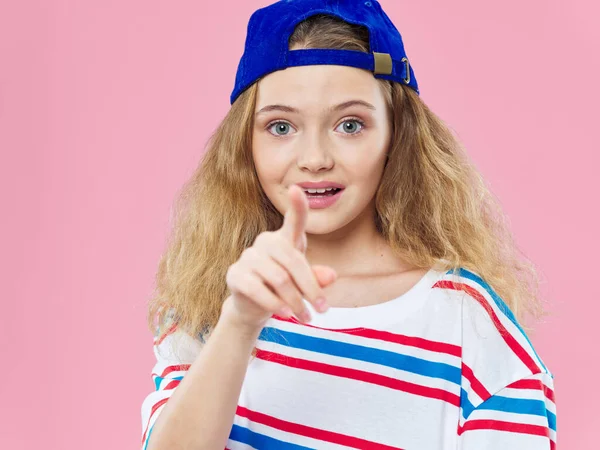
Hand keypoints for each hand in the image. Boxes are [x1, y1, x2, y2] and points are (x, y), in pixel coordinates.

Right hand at [221, 185, 336, 330]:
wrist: (254, 308)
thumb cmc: (284, 289)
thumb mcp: (304, 284)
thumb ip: (316, 278)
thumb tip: (331, 276)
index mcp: (285, 240)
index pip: (293, 221)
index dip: (296, 205)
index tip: (296, 189)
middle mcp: (265, 243)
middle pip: (293, 261)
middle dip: (311, 288)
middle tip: (323, 310)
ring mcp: (248, 257)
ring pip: (278, 278)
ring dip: (296, 302)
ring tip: (306, 318)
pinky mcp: (235, 275)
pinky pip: (258, 289)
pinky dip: (275, 304)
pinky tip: (286, 314)